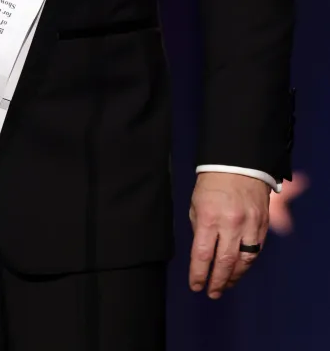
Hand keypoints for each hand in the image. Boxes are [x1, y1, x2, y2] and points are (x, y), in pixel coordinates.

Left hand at [189, 173, 269, 298]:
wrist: (239, 163)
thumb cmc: (212, 182)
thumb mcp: (196, 203)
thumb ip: (199, 227)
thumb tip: (202, 252)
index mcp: (208, 217)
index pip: (202, 254)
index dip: (198, 274)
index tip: (195, 286)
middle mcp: (230, 224)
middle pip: (224, 262)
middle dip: (217, 282)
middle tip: (212, 293)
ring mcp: (248, 225)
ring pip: (243, 261)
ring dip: (234, 277)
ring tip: (225, 285)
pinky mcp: (262, 225)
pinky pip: (256, 251)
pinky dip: (247, 264)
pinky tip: (239, 269)